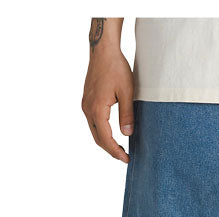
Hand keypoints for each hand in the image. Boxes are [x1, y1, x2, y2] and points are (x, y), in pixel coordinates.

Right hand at [82, 45, 133, 162]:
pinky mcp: (87, 100)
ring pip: (94, 131)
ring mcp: (86, 105)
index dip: (116, 151)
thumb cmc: (116, 68)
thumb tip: (128, 134)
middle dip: (110, 150)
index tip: (126, 159)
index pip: (105, 138)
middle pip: (97, 138)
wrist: (103, 50)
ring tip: (120, 149)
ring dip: (106, 142)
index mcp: (96, 109)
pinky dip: (102, 132)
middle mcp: (87, 109)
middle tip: (124, 157)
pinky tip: (112, 134)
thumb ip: (127, 114)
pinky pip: (93, 122)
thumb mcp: (127, 92)